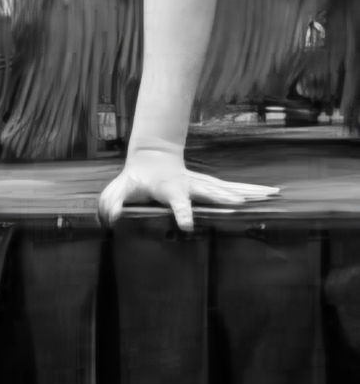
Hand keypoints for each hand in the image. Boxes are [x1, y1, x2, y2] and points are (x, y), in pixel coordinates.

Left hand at [98, 145, 277, 231]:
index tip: (186, 226)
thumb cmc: (135, 178)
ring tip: (272, 193)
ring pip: (229, 188)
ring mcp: (202, 184)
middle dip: (229, 197)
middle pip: (213, 192)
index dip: (181, 214)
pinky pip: (232, 189)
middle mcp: (191, 186)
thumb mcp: (120, 190)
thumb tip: (110, 217)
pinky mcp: (209, 185)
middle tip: (247, 202)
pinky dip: (250, 191)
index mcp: (171, 190)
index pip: (177, 203)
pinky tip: (269, 193)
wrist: (150, 157)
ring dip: (250, 191)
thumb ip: (113, 203)